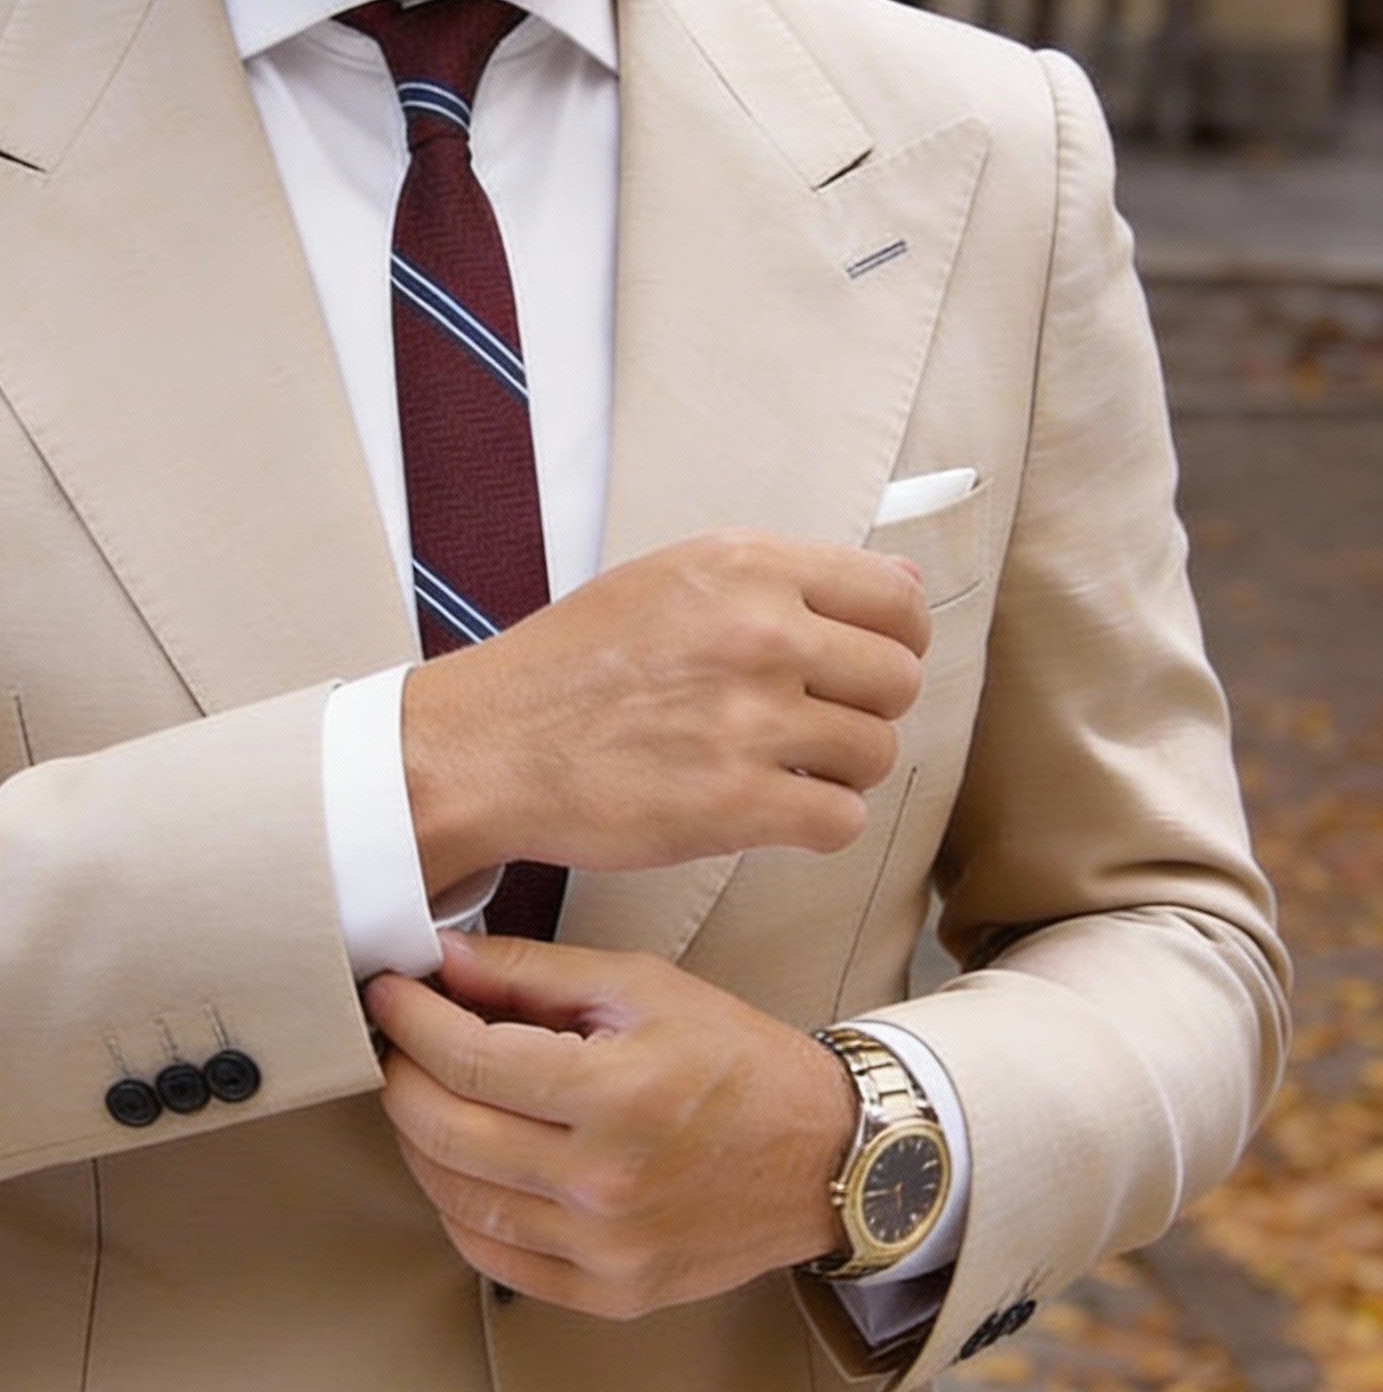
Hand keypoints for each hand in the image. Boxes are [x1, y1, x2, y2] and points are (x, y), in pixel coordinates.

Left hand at [364, 930, 856, 1318]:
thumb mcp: (640, 987)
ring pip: (456, 1198)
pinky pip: (493, 1256)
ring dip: (417, 1140)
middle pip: (444, 1133)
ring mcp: (606, 1249)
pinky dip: (457, 1205)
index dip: (409, 1021)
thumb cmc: (736, 1060)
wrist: (827, 1156)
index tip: (387, 993)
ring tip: (423, 1093)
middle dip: (398, 1077)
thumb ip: (530, 973)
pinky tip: (461, 1161)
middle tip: (394, 1041)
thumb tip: (439, 958)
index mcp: (619, 1093)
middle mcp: (607, 1182)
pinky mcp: (610, 1293)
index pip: (468, 1060)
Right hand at [402, 531, 928, 895]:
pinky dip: (817, 824)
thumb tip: (903, 580)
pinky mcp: (737, 802)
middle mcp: (758, 632)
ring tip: (781, 769)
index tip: (861, 665)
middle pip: (897, 678)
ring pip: (877, 752)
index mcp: (745, 566)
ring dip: (840, 771)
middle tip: (810, 724)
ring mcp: (750, 719)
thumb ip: (783, 578)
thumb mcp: (671, 579)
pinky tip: (769, 810)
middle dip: (864, 708)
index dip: (892, 640)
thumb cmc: (568, 666)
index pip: (895, 598)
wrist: (487, 745)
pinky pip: (842, 820)